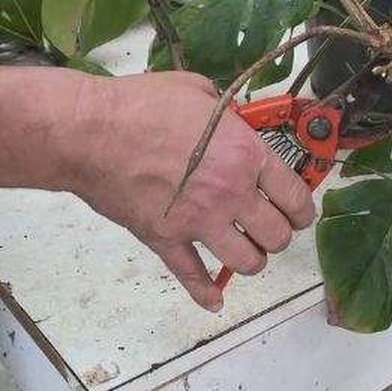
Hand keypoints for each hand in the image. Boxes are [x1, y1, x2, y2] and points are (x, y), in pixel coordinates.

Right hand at [67, 72, 315, 311]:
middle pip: (277, 235)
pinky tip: (214, 299)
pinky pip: (193, 277)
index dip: (302, 208)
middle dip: (278, 234)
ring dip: (252, 260)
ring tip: (245, 249)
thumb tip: (234, 120)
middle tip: (268, 227)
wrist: (89, 132)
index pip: (296, 196)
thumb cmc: (142, 105)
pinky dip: (206, 293)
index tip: (297, 211)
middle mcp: (230, 193)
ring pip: (248, 263)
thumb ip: (226, 113)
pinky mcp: (166, 239)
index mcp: (245, 154)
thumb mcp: (198, 91)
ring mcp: (198, 221)